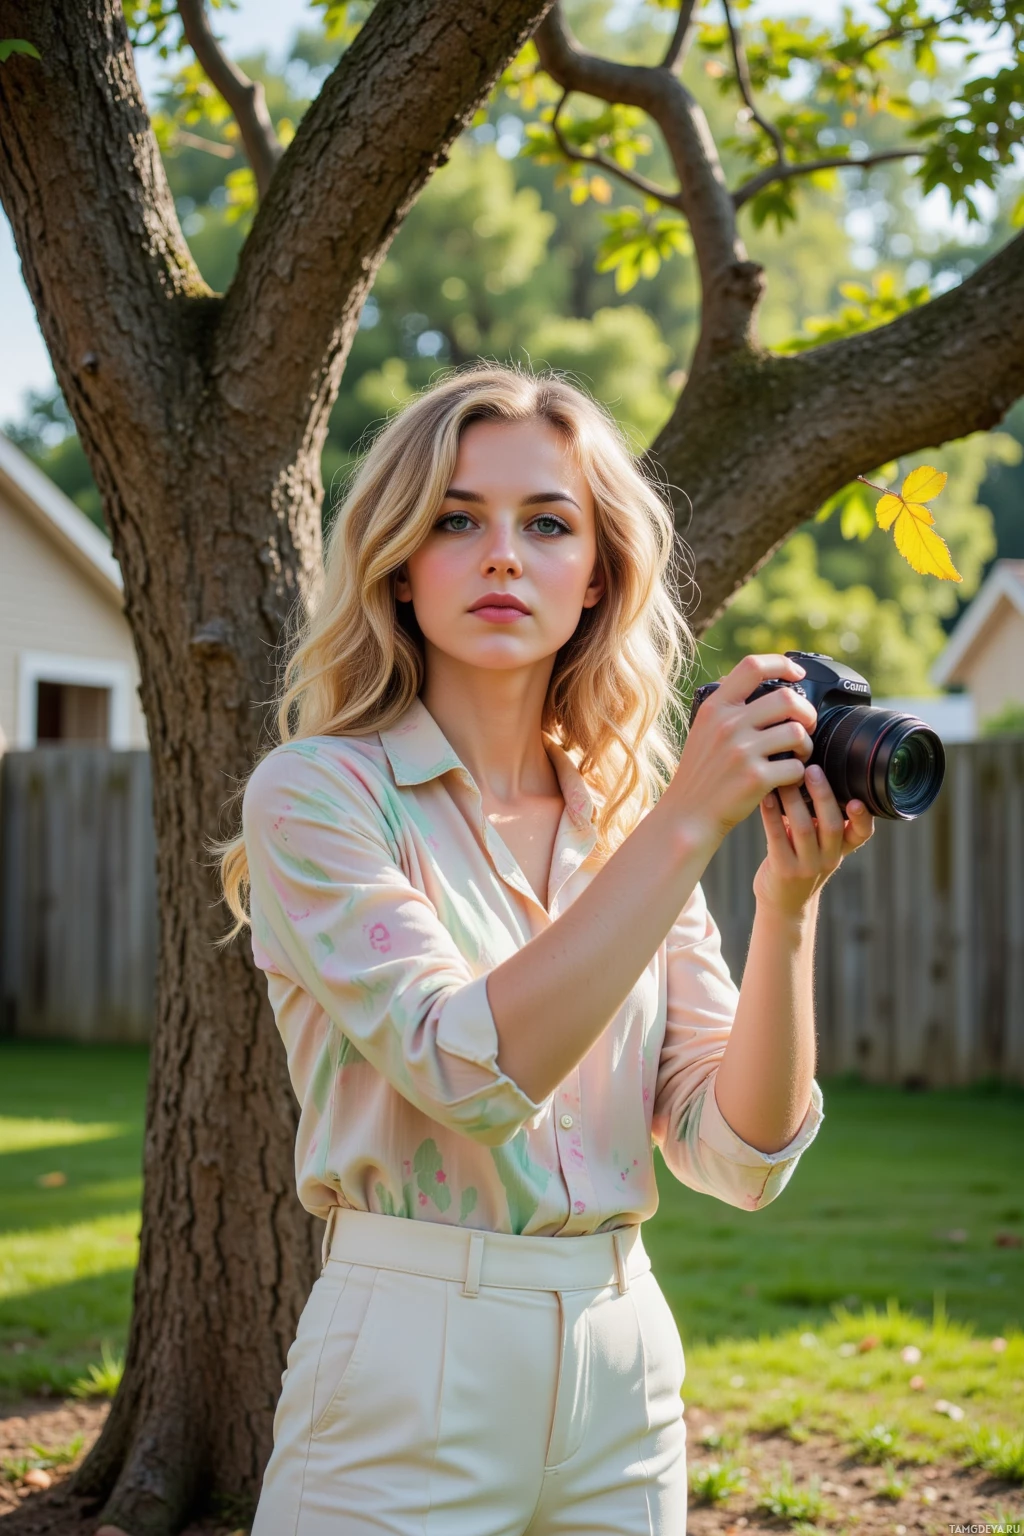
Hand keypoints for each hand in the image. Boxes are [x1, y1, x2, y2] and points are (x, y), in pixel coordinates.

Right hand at [668, 653, 820, 846]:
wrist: (687, 815)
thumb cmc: (700, 774)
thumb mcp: (702, 730)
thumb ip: (725, 707)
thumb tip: (748, 679)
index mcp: (715, 708)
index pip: (752, 666)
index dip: (782, 664)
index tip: (798, 674)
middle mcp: (727, 724)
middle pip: (787, 698)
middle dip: (806, 712)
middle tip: (805, 726)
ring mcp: (741, 751)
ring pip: (797, 733)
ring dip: (806, 746)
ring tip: (797, 755)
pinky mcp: (755, 778)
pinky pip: (795, 767)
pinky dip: (798, 774)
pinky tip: (787, 779)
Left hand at [753, 766, 875, 917]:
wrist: (783, 904)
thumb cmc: (800, 861)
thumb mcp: (819, 845)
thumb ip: (821, 818)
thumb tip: (810, 769)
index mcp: (842, 849)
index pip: (862, 833)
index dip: (863, 817)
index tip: (858, 799)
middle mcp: (829, 859)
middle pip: (831, 824)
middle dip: (823, 795)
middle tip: (812, 769)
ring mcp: (807, 867)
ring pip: (803, 829)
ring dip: (794, 800)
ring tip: (785, 778)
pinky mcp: (784, 870)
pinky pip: (778, 838)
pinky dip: (771, 815)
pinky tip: (766, 797)